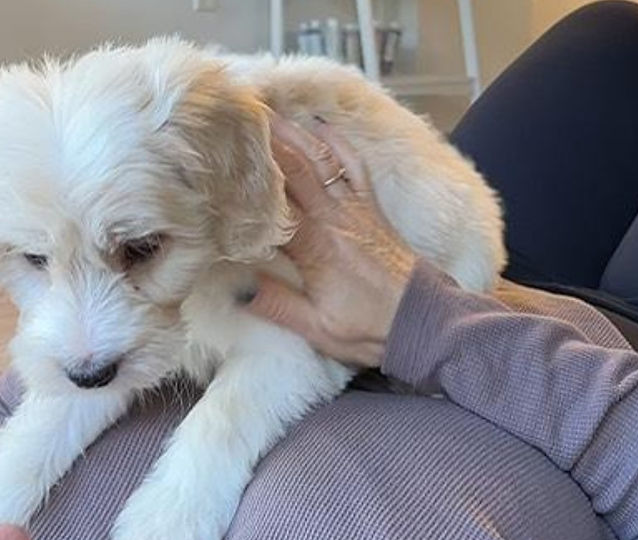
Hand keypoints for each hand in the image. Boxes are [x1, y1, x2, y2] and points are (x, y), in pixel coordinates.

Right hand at [244, 114, 416, 368]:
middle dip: (262, 140)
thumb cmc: (370, 328)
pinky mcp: (370, 208)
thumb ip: (276, 306)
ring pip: (320, 158)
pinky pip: (352, 165)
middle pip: (293, 167)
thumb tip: (235, 288)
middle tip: (232, 117)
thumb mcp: (318, 328)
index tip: (217, 160)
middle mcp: (334, 218)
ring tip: (262, 111)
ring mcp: (354, 208)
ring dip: (291, 133)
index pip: (272, 201)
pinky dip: (334, 141)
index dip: (243, 179)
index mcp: (315, 246)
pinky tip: (317, 124)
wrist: (421, 321)